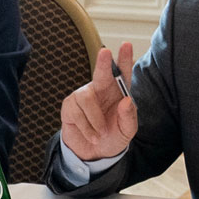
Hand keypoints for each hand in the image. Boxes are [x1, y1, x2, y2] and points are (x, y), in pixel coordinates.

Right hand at [60, 43, 137, 161]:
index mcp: (117, 92)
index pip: (122, 73)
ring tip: (101, 133)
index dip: (124, 59)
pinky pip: (77, 112)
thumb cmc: (112, 136)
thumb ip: (128, 117)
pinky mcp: (69, 106)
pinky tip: (91, 135)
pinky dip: (87, 128)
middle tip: (105, 52)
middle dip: (104, 63)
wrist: (94, 153)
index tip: (126, 45)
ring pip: (87, 99)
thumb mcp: (127, 131)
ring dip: (96, 120)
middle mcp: (100, 89)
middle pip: (101, 73)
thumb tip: (126, 100)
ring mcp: (83, 96)